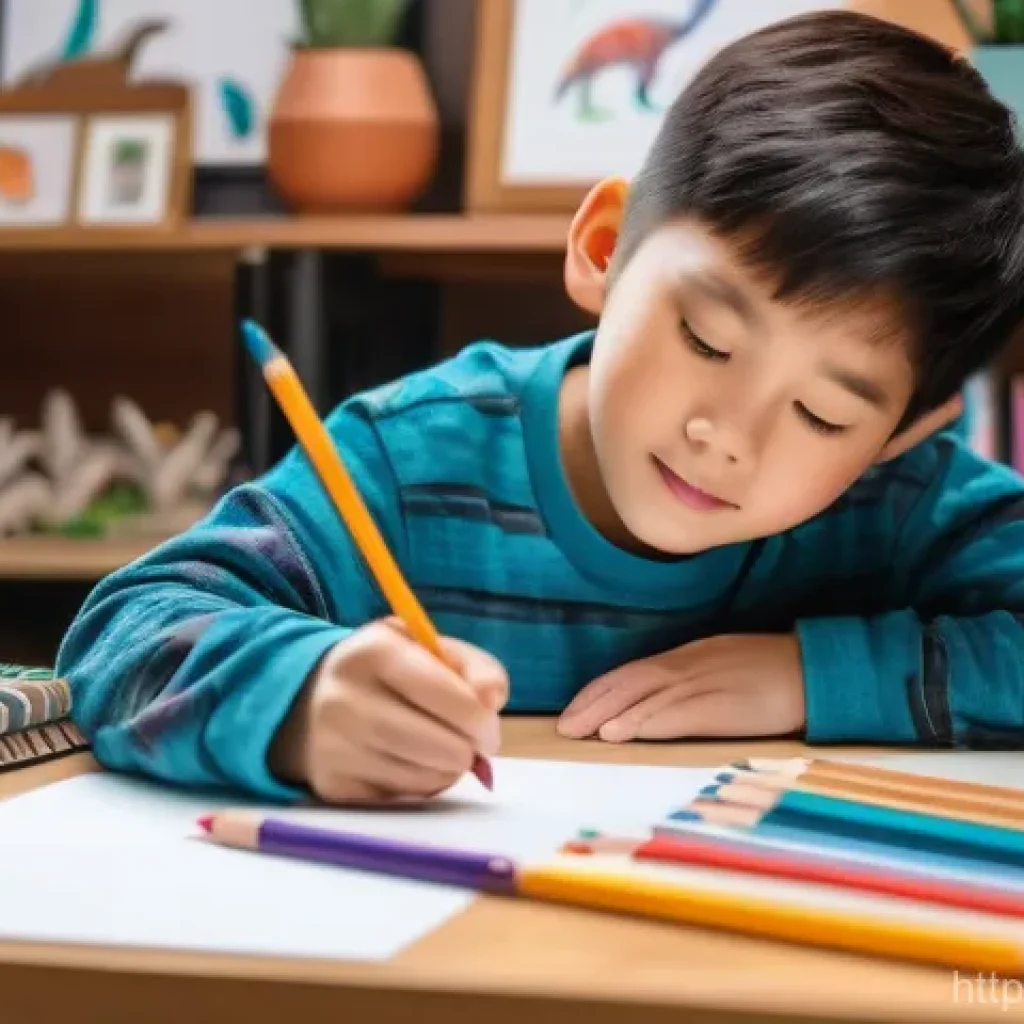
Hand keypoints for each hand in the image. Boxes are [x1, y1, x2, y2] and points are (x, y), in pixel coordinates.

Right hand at [269, 618, 507, 802]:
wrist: (310, 699)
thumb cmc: (387, 672)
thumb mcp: (427, 649)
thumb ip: (475, 666)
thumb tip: (493, 701)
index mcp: (374, 650)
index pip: (445, 693)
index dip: (479, 717)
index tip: (489, 726)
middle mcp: (345, 698)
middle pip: (438, 744)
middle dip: (469, 749)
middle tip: (475, 745)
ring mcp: (334, 746)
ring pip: (425, 776)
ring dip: (449, 768)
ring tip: (443, 749)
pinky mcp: (333, 785)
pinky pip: (403, 797)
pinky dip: (423, 785)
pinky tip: (414, 763)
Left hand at [556, 634, 805, 741]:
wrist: (817, 671)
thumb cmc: (775, 672)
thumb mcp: (725, 668)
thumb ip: (694, 680)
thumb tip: (661, 700)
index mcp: (690, 656)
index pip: (634, 671)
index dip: (601, 689)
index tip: (574, 708)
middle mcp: (690, 665)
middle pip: (630, 681)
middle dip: (593, 703)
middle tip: (563, 726)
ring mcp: (706, 682)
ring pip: (645, 694)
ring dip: (608, 713)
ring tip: (579, 730)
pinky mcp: (723, 704)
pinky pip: (675, 712)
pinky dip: (643, 721)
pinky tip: (620, 732)